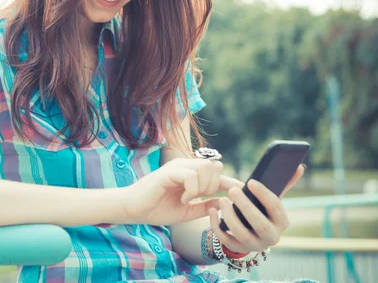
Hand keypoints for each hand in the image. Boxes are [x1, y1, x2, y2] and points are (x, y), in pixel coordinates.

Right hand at [121, 158, 242, 225]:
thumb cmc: (157, 209)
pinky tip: (183, 198)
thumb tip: (224, 204)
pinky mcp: (168, 172)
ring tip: (190, 198)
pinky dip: (191, 189)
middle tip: (200, 198)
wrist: (134, 209)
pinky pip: (191, 176)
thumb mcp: (187, 211)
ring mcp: (177, 167)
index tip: (243, 192)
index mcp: (191, 173)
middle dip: (214, 185)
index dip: (231, 181)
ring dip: (202, 187)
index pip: (217, 172)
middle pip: (215, 166)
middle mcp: (185, 166)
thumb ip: (205, 206)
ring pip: (205, 168)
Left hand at [208, 164, 305, 253]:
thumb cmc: (263, 210)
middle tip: (232, 190)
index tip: (250, 181)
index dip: (264, 194)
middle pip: (260, 224)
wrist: (253, 233)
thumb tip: (300, 166)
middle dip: (246, 207)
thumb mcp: (272, 200)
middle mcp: (271, 237)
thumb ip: (284, 184)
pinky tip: (212, 211)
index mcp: (282, 221)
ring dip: (230, 216)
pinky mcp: (238, 248)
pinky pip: (226, 240)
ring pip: (242, 234)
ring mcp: (254, 244)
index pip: (276, 208)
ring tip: (221, 200)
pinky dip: (216, 226)